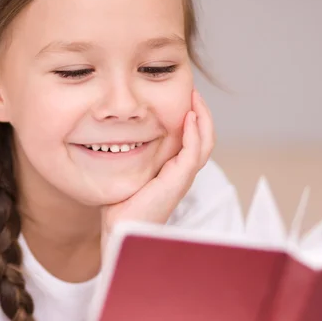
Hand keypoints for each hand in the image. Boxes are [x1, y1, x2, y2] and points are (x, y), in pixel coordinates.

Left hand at [101, 89, 214, 246]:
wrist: (121, 228)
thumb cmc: (121, 203)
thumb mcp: (128, 170)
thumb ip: (130, 153)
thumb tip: (116, 132)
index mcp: (173, 170)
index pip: (192, 140)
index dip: (192, 119)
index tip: (184, 98)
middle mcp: (182, 172)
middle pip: (204, 138)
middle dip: (201, 113)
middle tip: (194, 92)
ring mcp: (182, 177)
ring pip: (205, 143)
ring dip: (202, 118)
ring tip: (195, 98)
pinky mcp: (179, 181)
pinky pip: (193, 153)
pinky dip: (194, 133)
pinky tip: (188, 117)